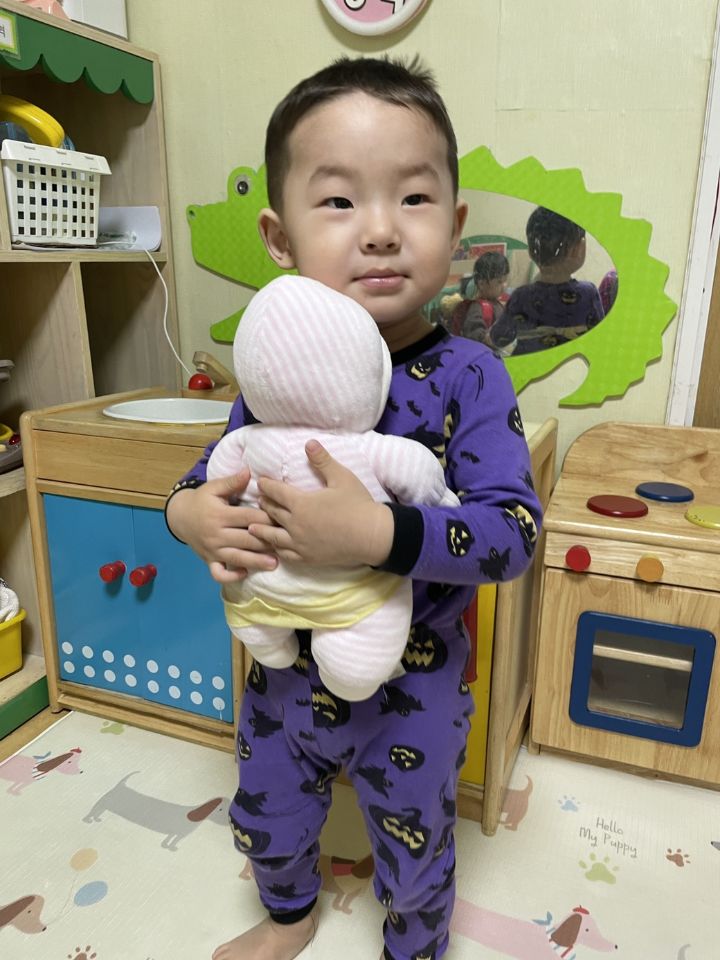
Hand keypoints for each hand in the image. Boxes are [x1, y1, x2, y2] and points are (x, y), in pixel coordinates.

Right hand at [165, 470, 277, 583]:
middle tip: (286, 543)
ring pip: (237, 558)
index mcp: (219, 515)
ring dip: (256, 562)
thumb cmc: (201, 500)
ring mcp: (212, 550)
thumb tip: (249, 472)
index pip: (248, 518)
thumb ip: (232, 482)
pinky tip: (245, 572)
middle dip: (267, 542)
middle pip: (246, 540)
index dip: (267, 519)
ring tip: (274, 563)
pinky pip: (219, 574)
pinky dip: (231, 576)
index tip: (283, 520)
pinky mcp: (209, 561)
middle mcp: (216, 535)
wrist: (179, 516)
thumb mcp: (213, 487)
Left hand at [250, 440, 393, 566]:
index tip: (260, 481)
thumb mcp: (341, 477)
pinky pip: (285, 554)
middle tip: (259, 499)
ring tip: (253, 526)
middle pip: (272, 512)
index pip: (275, 492)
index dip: (266, 485)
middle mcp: (295, 525)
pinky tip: (273, 547)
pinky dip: (276, 549)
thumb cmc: (358, 504)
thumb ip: (322, 460)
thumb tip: (309, 442)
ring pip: (273, 536)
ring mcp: (300, 544)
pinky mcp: (308, 558)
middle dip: (264, 504)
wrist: (373, 536)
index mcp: (301, 504)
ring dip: (262, 529)